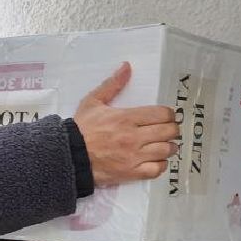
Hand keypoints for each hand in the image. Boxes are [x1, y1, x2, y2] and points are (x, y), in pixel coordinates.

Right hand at [71, 63, 179, 186]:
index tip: (165, 117)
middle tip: (167, 131)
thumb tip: (127, 67)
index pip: (163, 114)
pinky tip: (155, 161)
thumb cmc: (81, 129)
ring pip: (166, 151)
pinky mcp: (131, 172)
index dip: (168, 115)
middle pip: (169, 132)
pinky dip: (160, 165)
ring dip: (168, 147)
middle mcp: (133, 137)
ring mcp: (133, 156)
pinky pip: (156, 170)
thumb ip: (112, 84)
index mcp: (126, 118)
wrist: (69, 156)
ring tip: (164, 146)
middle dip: (171, 130)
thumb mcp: (93, 102)